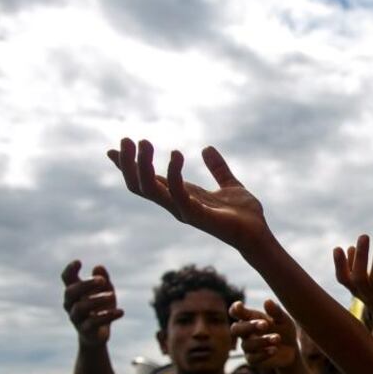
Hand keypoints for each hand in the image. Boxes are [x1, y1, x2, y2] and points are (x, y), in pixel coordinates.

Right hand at [61, 261, 123, 347]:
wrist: (97, 335)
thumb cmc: (100, 308)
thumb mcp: (105, 292)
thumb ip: (103, 280)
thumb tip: (99, 266)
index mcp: (74, 292)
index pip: (66, 279)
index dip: (70, 270)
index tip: (79, 262)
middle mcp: (71, 304)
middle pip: (71, 292)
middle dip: (86, 285)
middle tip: (102, 280)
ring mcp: (76, 318)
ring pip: (81, 307)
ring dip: (97, 300)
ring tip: (112, 296)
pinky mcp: (85, 330)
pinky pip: (93, 322)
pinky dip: (108, 316)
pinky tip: (121, 312)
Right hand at [107, 138, 269, 251]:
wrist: (259, 234)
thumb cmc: (245, 215)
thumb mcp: (230, 184)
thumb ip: (218, 168)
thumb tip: (207, 148)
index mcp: (181, 196)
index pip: (147, 181)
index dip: (129, 166)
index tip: (112, 149)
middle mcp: (177, 204)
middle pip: (139, 186)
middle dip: (129, 163)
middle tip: (127, 140)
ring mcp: (184, 210)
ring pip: (149, 189)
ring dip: (142, 166)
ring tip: (145, 142)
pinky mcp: (197, 215)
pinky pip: (176, 193)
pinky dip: (173, 173)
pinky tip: (177, 154)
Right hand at [229, 299, 298, 369]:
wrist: (292, 349)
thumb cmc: (284, 330)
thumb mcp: (283, 320)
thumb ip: (276, 312)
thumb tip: (267, 301)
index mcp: (250, 318)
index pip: (236, 312)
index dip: (235, 309)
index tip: (240, 305)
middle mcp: (245, 333)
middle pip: (235, 329)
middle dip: (249, 326)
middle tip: (265, 324)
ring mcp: (248, 347)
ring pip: (247, 344)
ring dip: (262, 340)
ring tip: (277, 338)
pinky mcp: (253, 360)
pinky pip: (252, 358)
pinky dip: (263, 353)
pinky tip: (274, 350)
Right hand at [334, 235, 372, 326]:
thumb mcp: (362, 287)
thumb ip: (354, 269)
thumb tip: (348, 248)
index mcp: (356, 290)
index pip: (343, 279)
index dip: (339, 265)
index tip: (338, 248)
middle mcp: (367, 295)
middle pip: (360, 277)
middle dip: (361, 256)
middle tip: (364, 236)